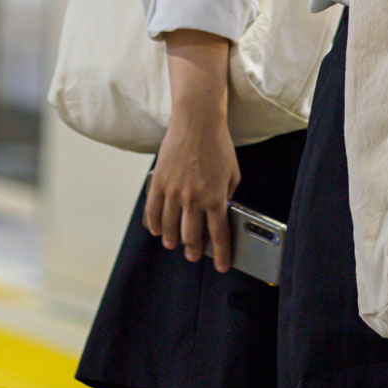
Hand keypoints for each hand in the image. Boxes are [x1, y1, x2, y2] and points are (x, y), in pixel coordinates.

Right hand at [143, 29, 239, 272]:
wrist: (197, 122)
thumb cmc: (218, 145)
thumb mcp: (233, 173)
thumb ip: (227, 196)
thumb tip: (221, 212)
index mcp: (216, 198)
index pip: (218, 235)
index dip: (221, 254)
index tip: (223, 266)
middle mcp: (194, 199)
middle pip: (191, 236)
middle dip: (194, 251)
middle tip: (195, 256)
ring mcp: (174, 192)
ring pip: (170, 227)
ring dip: (173, 240)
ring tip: (173, 244)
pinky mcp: (159, 183)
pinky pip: (153, 211)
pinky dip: (155, 224)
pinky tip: (157, 230)